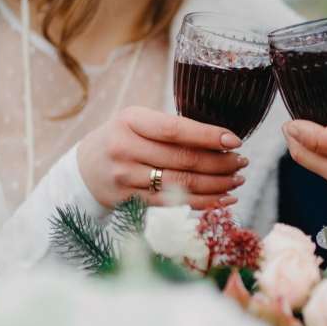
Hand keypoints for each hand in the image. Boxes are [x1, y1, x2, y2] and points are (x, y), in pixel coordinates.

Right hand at [77, 106, 249, 209]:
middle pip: (183, 160)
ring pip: (182, 185)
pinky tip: (222, 199)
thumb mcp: (137, 121)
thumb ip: (170, 128)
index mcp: (130, 120)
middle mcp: (125, 148)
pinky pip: (173, 204)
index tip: (235, 141)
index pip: (175, 130)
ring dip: (216, 185)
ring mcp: (125, 178)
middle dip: (220, 163)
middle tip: (241, 163)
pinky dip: (203, 203)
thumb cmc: (121, 138)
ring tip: (237, 180)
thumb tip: (220, 140)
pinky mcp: (129, 201)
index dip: (209, 136)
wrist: (84, 168)